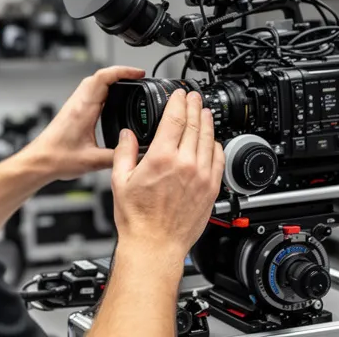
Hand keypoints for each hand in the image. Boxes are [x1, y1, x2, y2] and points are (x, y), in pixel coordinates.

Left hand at [24, 66, 145, 180]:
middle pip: (100, 76)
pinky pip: (90, 92)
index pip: (104, 78)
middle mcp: (78, 103)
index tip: (138, 73)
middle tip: (137, 78)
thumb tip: (136, 153)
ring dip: (111, 79)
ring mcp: (74, 105)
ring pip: (94, 82)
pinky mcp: (73, 111)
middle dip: (121, 73)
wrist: (38, 161)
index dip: (123, 71)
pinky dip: (104, 89)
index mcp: (83, 109)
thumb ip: (117, 157)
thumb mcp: (92, 161)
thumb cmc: (55, 158)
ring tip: (128, 84)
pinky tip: (111, 98)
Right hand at [110, 89, 224, 259]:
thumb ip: (124, 153)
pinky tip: (213, 141)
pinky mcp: (210, 189)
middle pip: (195, 124)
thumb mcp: (120, 181)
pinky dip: (217, 146)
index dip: (179, 101)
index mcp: (162, 158)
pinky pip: (218, 160)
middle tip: (194, 96)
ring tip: (204, 112)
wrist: (155, 245)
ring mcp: (201, 176)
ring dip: (207, 122)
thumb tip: (127, 135)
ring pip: (209, 140)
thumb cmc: (137, 219)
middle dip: (194, 106)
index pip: (175, 118)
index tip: (179, 93)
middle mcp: (185, 164)